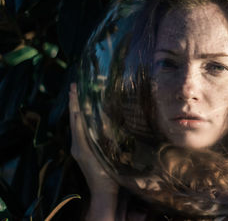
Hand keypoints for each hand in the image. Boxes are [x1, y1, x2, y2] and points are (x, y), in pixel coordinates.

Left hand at [69, 83, 118, 219]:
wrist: (104, 191)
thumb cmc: (104, 174)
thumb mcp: (97, 154)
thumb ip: (90, 137)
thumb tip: (86, 117)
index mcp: (80, 144)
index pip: (76, 119)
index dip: (75, 103)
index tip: (74, 88)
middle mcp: (77, 144)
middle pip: (74, 119)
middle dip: (73, 102)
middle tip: (73, 86)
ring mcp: (79, 148)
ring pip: (76, 124)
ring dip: (76, 109)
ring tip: (77, 96)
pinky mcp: (84, 151)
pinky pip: (80, 131)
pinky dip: (81, 119)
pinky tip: (85, 115)